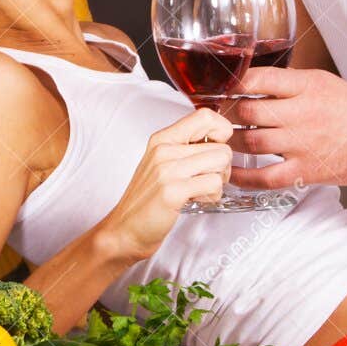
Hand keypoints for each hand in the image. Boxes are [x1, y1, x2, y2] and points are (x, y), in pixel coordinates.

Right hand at [97, 107, 233, 262]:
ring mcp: (168, 170)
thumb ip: (185, 147)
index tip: (216, 148)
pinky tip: (196, 200)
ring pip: (221, 162)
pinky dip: (212, 196)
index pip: (206, 116)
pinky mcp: (173, 191)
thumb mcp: (161, 163)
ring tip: (200, 190)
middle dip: (222, 167)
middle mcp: (164, 150)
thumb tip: (219, 139)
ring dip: (218, 181)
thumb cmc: (146, 199)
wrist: (124, 229)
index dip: (222, 131)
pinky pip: (214, 184)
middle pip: (221, 146)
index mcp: (162, 139)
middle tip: (207, 179)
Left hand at [223, 67, 346, 188]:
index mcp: (306, 86)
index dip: (233, 84)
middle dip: (227, 114)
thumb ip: (290, 83)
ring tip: (223, 141)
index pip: (257, 79)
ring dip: (231, 142)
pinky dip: (243, 177)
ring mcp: (302, 144)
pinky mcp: (305, 171)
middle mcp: (302, 113)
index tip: (222, 89)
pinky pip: (265, 176)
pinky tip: (232, 173)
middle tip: (218, 117)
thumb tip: (255, 82)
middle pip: (248, 112)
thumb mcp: (323, 82)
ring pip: (251, 142)